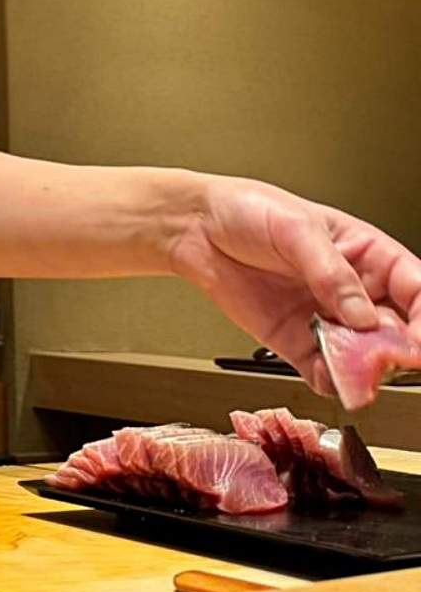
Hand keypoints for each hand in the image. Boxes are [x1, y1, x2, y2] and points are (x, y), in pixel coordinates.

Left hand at [166, 176, 420, 395]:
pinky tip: (327, 379)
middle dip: (396, 350)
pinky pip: (323, 371)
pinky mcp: (295, 340)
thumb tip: (362, 314)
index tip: (418, 340)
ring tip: (353, 373)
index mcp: (368, 255)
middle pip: (396, 331)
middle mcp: (353, 291)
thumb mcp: (296, 229)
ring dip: (364, 371)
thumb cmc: (247, 210)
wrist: (193, 227)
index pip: (418, 290)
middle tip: (383, 358)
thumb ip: (331, 272)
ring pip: (363, 358)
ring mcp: (326, 319)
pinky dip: (330, 381)